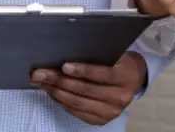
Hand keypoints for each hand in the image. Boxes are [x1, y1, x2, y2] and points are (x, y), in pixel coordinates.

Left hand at [31, 51, 146, 124]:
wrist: (133, 80)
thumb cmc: (120, 62)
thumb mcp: (116, 55)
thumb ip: (98, 56)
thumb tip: (67, 54)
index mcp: (125, 77)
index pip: (102, 75)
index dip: (83, 70)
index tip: (64, 66)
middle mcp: (120, 97)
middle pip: (85, 89)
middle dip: (59, 81)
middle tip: (40, 73)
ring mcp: (111, 111)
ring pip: (78, 102)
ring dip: (56, 92)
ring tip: (42, 82)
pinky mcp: (102, 120)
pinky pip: (77, 112)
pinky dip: (62, 102)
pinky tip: (53, 93)